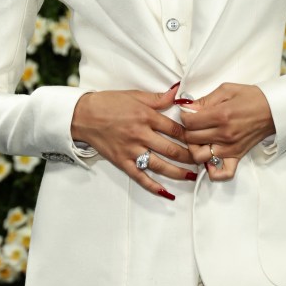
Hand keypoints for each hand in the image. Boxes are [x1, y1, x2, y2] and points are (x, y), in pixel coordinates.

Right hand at [70, 84, 195, 199]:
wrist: (84, 115)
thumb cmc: (109, 103)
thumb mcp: (135, 96)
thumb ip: (158, 98)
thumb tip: (178, 92)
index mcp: (146, 116)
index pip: (175, 129)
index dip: (190, 136)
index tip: (201, 140)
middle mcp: (140, 134)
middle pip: (171, 149)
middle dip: (189, 156)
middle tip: (202, 160)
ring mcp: (131, 150)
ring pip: (160, 165)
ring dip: (178, 173)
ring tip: (192, 176)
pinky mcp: (121, 162)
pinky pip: (140, 177)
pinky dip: (153, 186)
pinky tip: (166, 192)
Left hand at [180, 83, 274, 181]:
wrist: (274, 109)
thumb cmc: (251, 97)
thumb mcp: (227, 89)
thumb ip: (205, 99)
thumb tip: (188, 107)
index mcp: (220, 115)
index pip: (189, 122)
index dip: (185, 116)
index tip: (190, 113)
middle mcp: (223, 134)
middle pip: (191, 138)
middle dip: (187, 130)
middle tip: (194, 125)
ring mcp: (230, 148)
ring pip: (199, 156)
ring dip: (195, 148)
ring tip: (200, 140)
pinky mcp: (237, 156)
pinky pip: (223, 172)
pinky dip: (213, 170)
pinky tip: (210, 159)